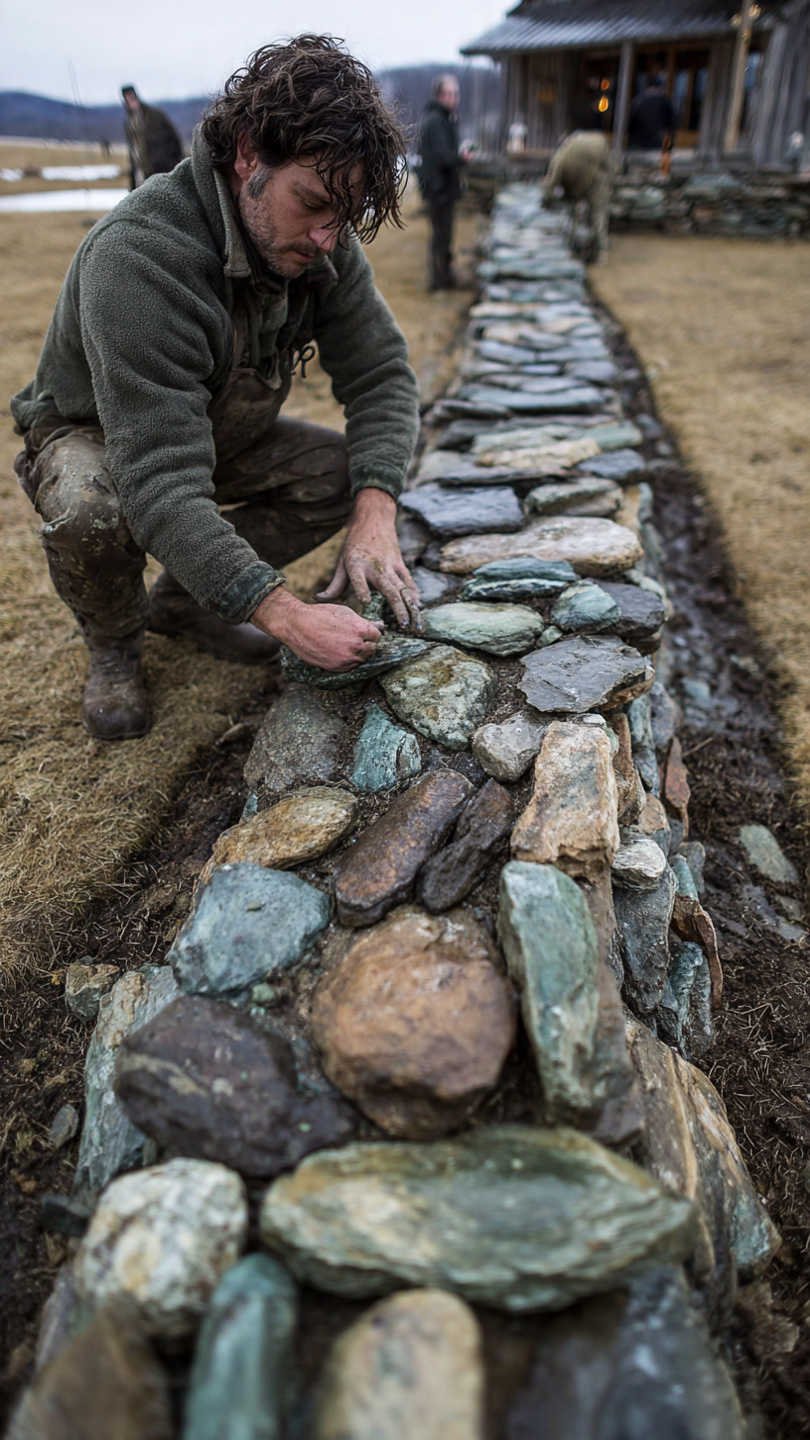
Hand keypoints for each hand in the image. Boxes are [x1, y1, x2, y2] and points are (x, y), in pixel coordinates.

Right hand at [251, 586, 383, 670]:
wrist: (296, 624)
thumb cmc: (320, 614)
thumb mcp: (345, 612)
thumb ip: (363, 622)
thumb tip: (380, 626)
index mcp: (360, 630)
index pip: (377, 636)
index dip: (370, 633)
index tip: (364, 632)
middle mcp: (356, 646)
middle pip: (371, 649)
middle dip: (366, 644)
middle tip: (354, 639)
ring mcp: (346, 659)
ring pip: (361, 660)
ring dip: (356, 654)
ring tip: (344, 645)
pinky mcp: (335, 667)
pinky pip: (349, 668)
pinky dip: (347, 662)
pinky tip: (338, 652)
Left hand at [316, 488, 421, 629]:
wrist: (374, 520)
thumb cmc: (354, 545)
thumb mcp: (341, 562)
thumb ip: (334, 585)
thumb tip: (318, 598)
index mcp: (356, 566)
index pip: (358, 580)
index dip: (362, 590)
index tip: (366, 601)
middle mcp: (375, 567)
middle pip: (389, 590)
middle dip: (397, 608)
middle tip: (402, 625)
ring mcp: (390, 566)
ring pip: (403, 589)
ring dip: (410, 606)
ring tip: (415, 623)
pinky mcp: (400, 564)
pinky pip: (409, 582)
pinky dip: (414, 595)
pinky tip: (418, 608)